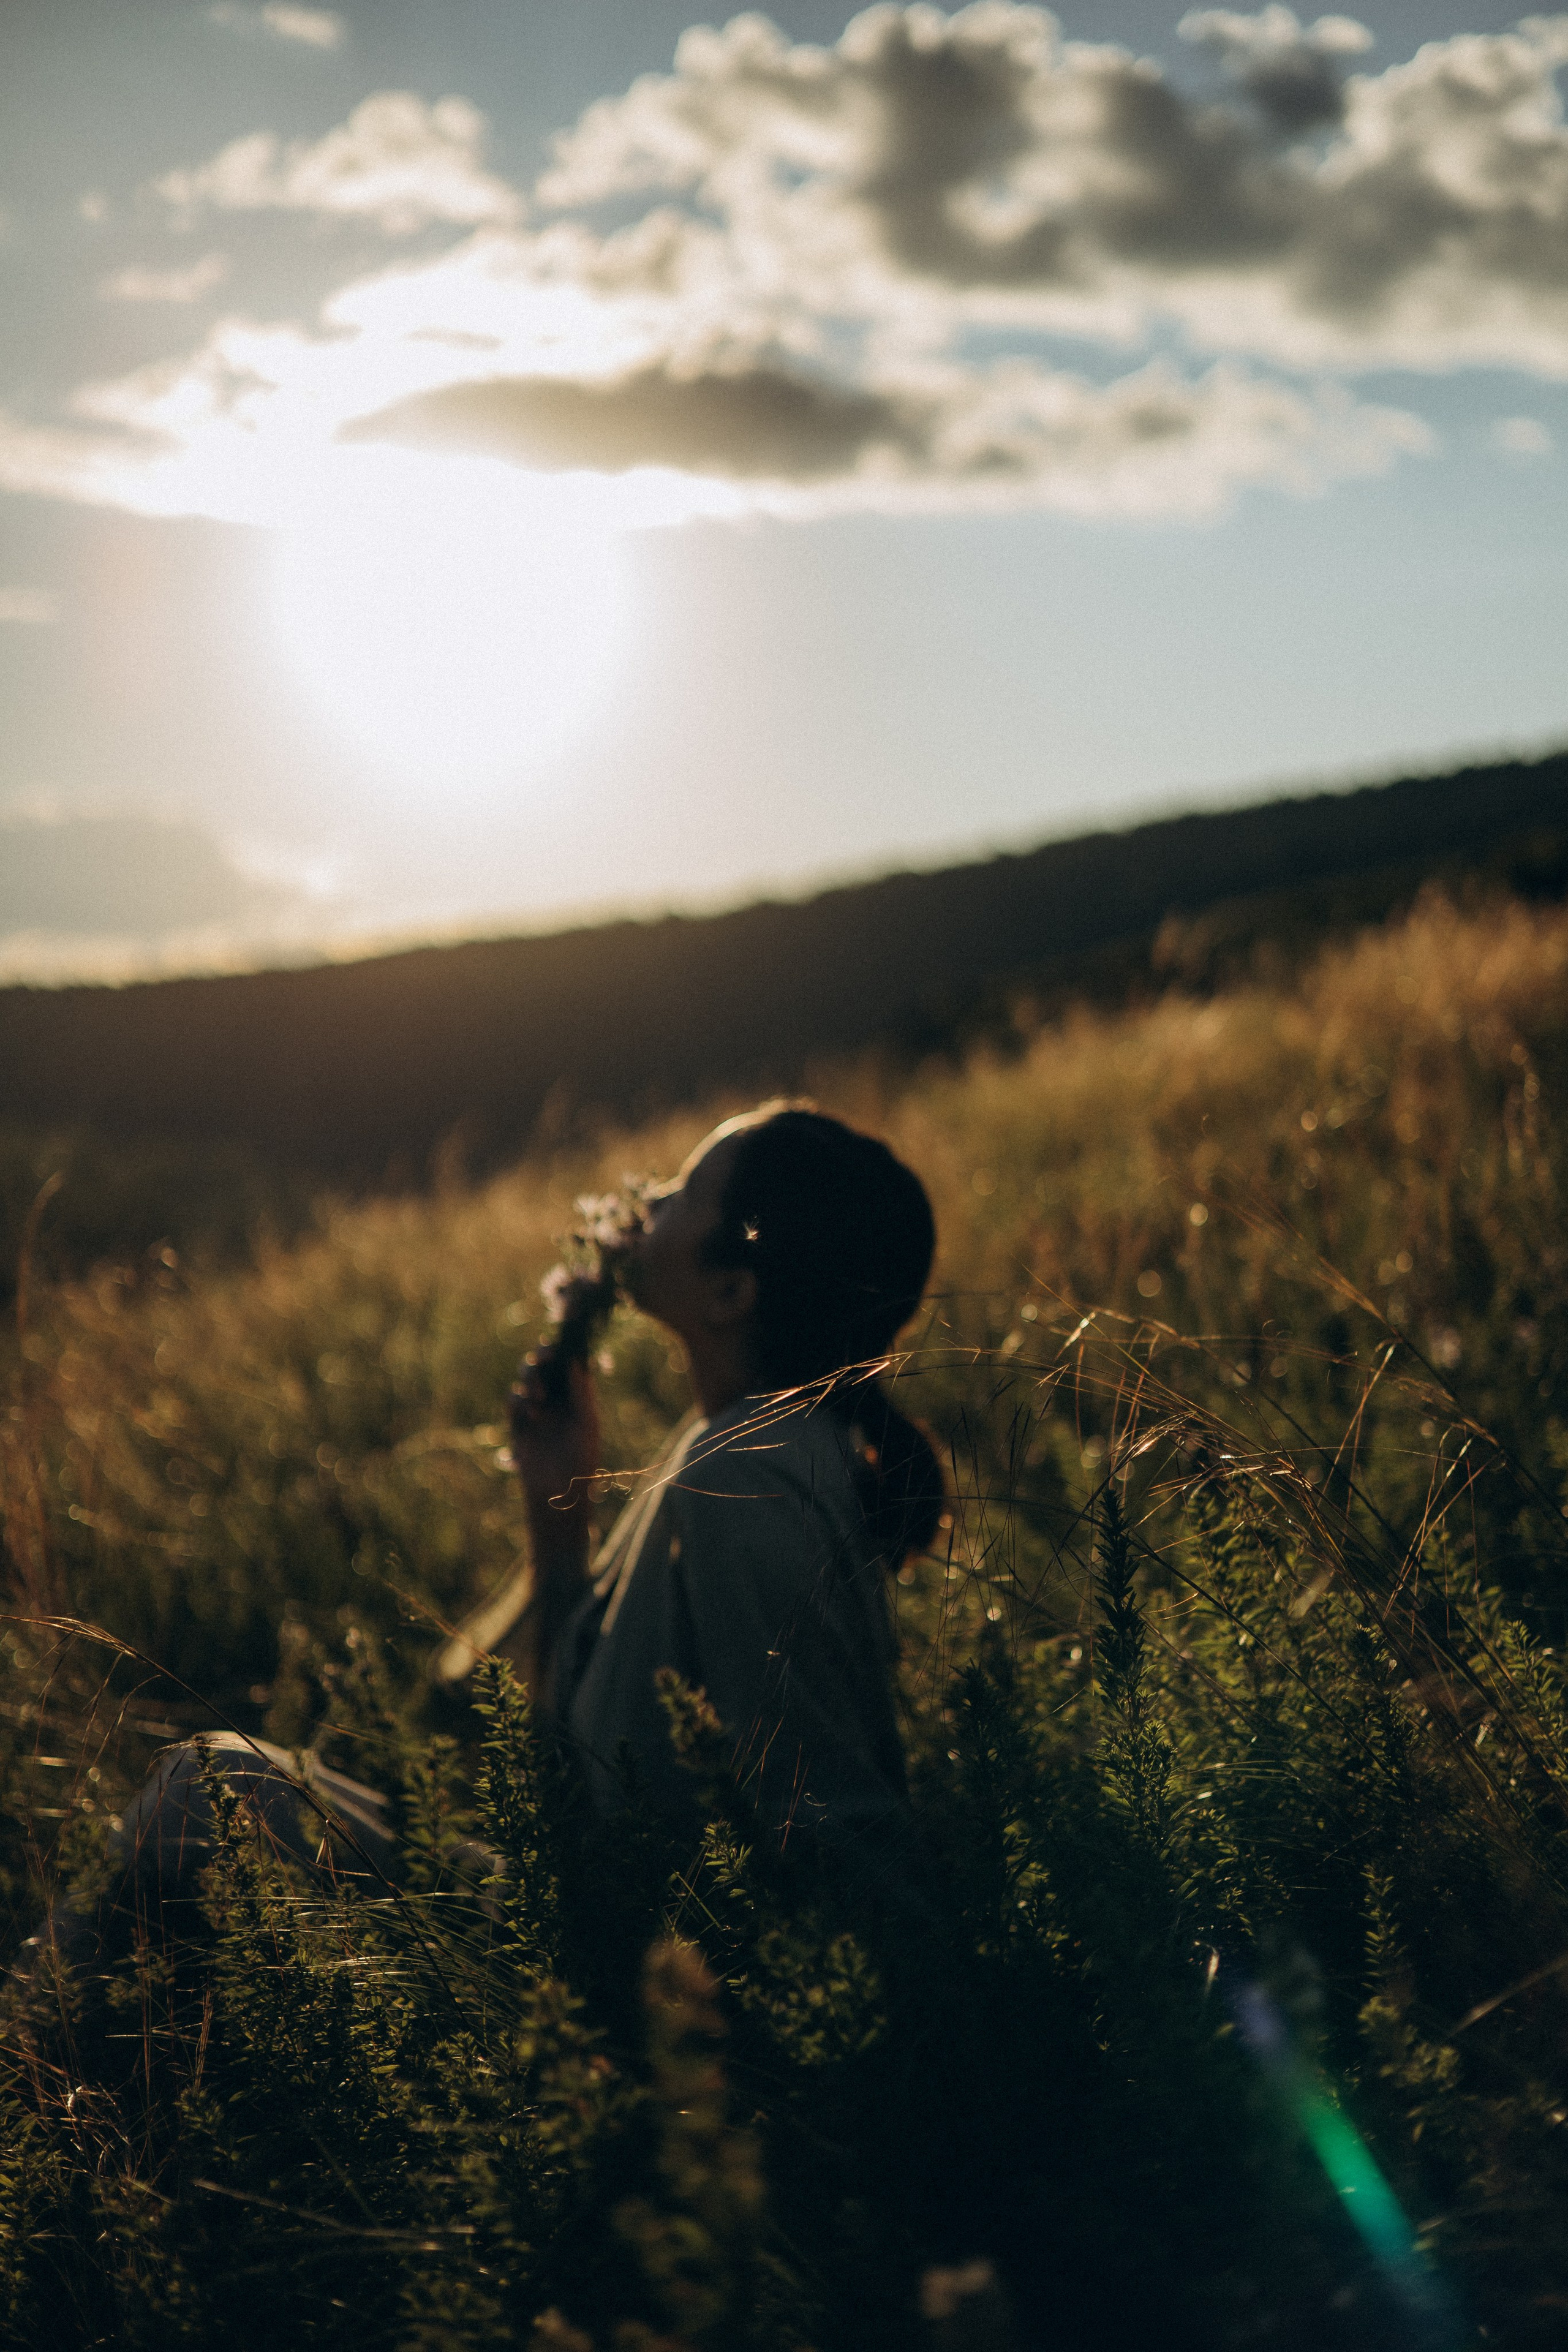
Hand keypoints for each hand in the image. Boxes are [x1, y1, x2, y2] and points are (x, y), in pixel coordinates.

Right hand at [508, 1348, 600, 1524]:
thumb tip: (576, 1361)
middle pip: (544, 1364)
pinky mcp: (519, 1422)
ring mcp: (536, 1409)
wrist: (558, 1492)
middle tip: (546, 1355)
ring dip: (531, 1378)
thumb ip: (581, 1393)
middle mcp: (556, 1398)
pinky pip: (513, 1399)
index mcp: (576, 1396)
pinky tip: (530, 1412)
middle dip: (542, 1355)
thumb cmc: (581, 1460)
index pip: (569, 1362)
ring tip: (540, 1396)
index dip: (565, 1347)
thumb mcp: (587, 1425)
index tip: (563, 1335)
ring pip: (526, 1377)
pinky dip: (519, 1399)